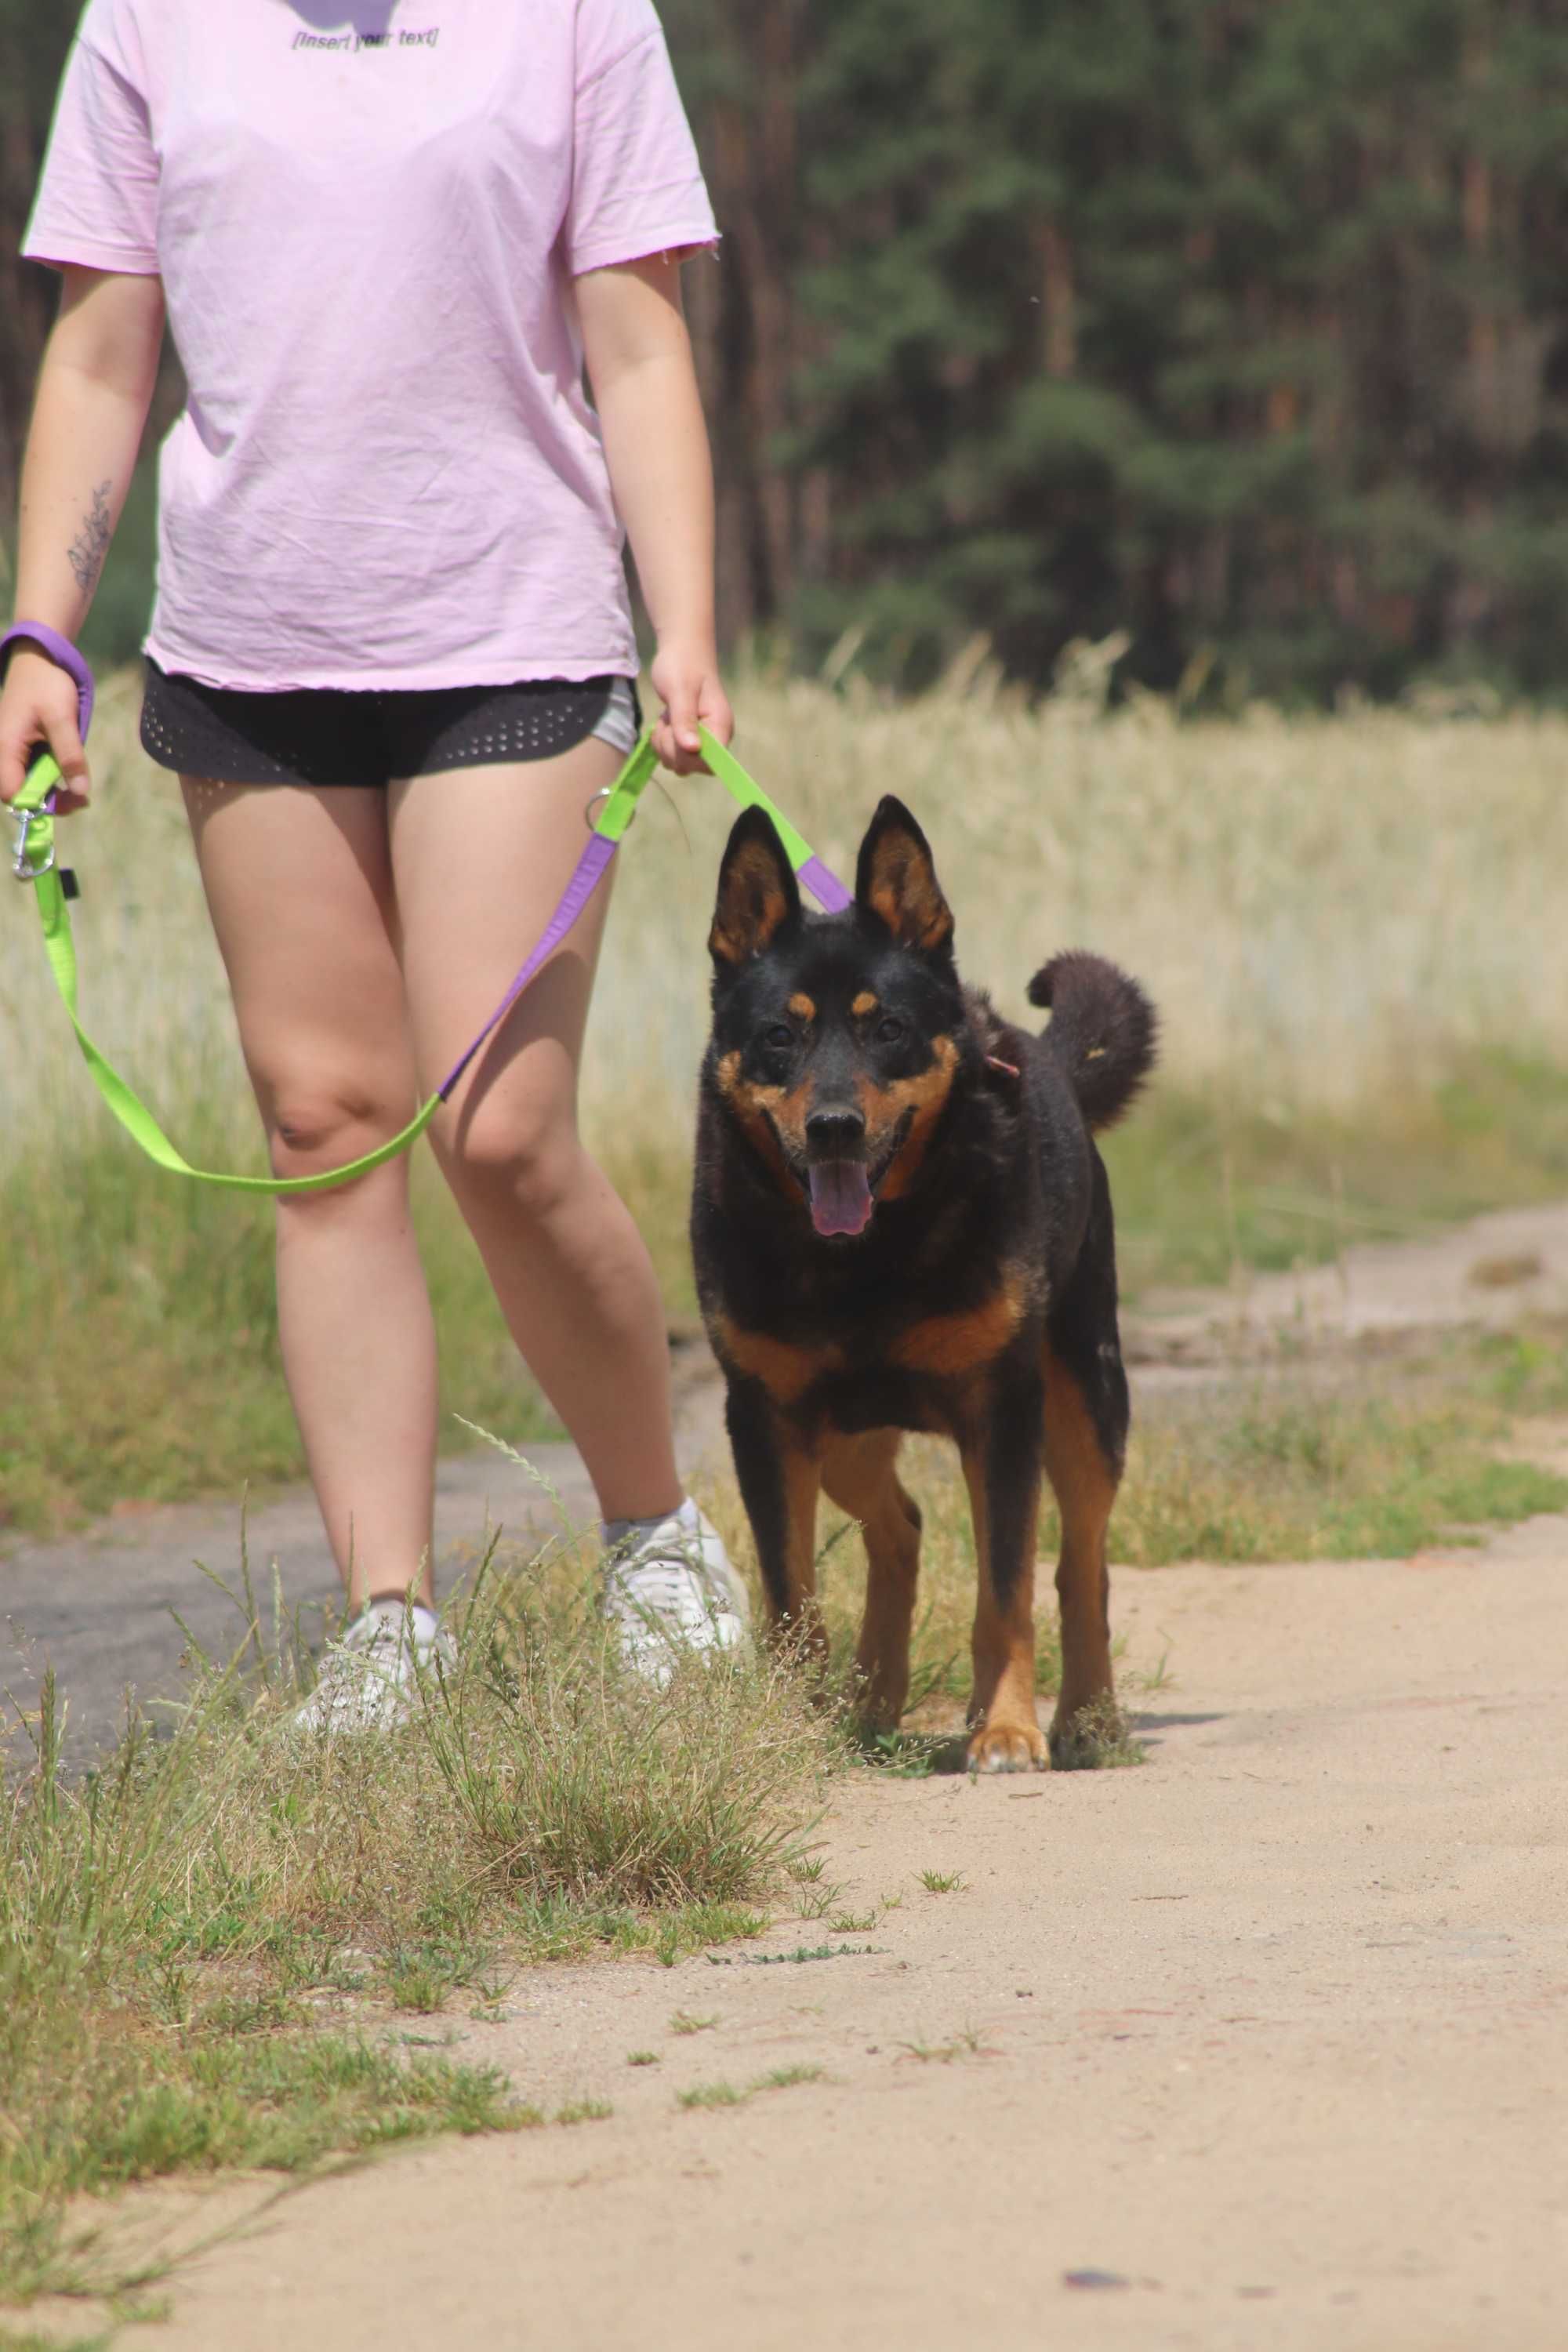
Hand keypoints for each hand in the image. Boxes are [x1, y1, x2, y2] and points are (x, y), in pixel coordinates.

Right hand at [0, 645, 90, 811]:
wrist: (38, 660)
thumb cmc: (47, 685)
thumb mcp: (63, 719)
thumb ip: (70, 755)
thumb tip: (80, 791)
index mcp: (6, 747)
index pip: (13, 793)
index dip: (39, 805)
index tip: (71, 801)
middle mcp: (3, 753)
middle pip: (18, 794)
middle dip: (48, 802)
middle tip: (80, 799)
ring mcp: (11, 751)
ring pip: (26, 785)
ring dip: (51, 791)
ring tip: (78, 790)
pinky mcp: (20, 749)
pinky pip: (31, 772)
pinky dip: (50, 778)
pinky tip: (69, 774)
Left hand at [649, 641, 732, 776]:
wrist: (681, 652)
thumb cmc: (682, 666)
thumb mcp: (680, 691)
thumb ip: (685, 720)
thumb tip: (692, 749)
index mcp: (721, 727)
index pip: (711, 763)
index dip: (690, 757)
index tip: (677, 734)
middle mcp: (715, 738)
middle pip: (691, 766)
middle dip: (670, 747)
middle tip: (668, 719)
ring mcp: (702, 740)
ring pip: (678, 763)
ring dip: (663, 743)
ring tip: (667, 716)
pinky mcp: (689, 739)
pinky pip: (671, 755)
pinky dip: (661, 741)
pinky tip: (665, 721)